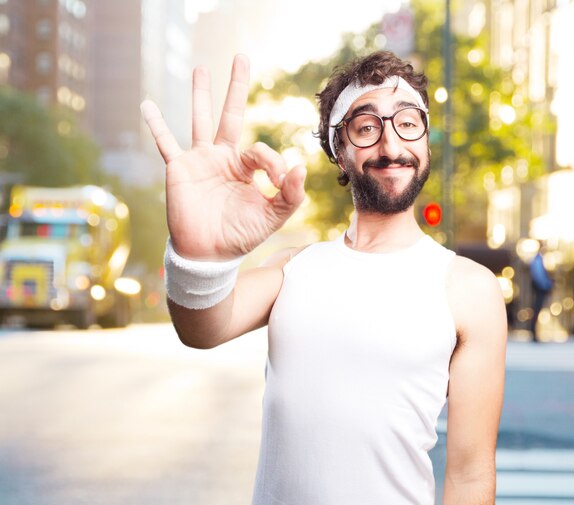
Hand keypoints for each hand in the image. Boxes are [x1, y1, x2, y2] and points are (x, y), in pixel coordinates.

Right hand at [141, 54, 306, 260]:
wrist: (209, 254)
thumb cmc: (241, 236)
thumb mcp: (273, 216)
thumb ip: (290, 195)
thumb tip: (300, 167)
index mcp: (246, 168)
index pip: (260, 150)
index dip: (271, 162)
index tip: (276, 180)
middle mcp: (223, 158)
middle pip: (230, 115)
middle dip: (236, 88)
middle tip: (241, 57)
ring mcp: (200, 161)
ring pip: (200, 120)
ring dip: (200, 94)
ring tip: (201, 68)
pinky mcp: (179, 169)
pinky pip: (166, 143)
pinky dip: (156, 126)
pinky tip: (147, 105)